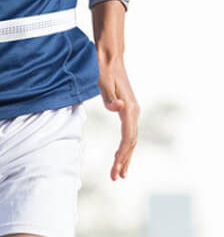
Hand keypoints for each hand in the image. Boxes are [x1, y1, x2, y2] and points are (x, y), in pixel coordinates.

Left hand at [98, 55, 138, 180]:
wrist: (110, 58)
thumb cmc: (105, 71)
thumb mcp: (103, 83)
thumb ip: (109, 97)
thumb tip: (117, 108)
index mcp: (129, 109)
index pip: (128, 138)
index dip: (122, 156)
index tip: (115, 169)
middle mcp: (133, 111)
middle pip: (131, 142)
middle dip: (123, 161)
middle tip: (115, 178)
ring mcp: (132, 111)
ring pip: (131, 140)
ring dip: (125, 157)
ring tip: (119, 173)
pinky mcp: (128, 110)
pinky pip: (128, 133)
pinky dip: (125, 147)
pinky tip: (120, 156)